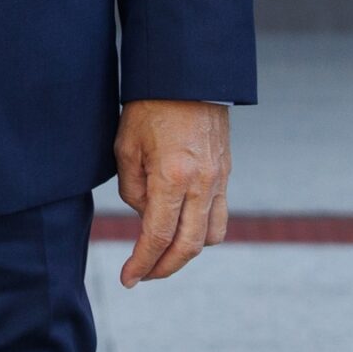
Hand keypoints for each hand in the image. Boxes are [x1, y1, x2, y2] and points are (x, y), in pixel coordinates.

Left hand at [114, 100, 230, 287]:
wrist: (186, 72)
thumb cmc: (150, 104)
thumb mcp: (127, 145)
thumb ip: (133, 188)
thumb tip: (144, 215)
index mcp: (172, 177)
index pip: (158, 236)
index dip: (142, 263)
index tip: (128, 279)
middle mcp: (201, 183)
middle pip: (187, 247)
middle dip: (163, 268)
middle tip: (143, 275)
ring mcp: (219, 179)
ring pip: (209, 236)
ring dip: (186, 253)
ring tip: (163, 252)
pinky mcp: (226, 171)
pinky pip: (219, 215)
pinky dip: (202, 230)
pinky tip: (182, 225)